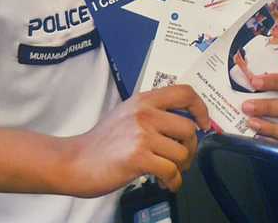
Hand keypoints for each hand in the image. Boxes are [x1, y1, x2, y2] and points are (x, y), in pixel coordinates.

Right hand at [58, 85, 209, 196]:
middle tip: (183, 159)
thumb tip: (186, 122)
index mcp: (144, 100)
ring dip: (181, 168)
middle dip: (191, 149)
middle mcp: (145, 114)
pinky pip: (171, 171)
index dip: (201, 108)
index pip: (185, 93)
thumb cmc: (100, 142)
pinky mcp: (138, 158)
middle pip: (189, 129)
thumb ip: (153, 113)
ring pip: (182, 152)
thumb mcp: (127, 114)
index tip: (204, 123)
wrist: (73, 162)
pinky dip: (173, 181)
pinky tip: (166, 183)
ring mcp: (142, 135)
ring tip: (170, 173)